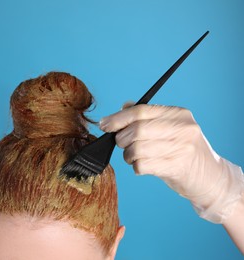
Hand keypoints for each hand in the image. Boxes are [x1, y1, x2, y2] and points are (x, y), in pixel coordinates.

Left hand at [100, 104, 243, 223]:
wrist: (210, 177)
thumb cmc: (184, 151)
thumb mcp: (171, 128)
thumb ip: (147, 116)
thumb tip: (124, 107)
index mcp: (178, 114)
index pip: (140, 111)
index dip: (118, 118)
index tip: (104, 124)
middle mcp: (182, 128)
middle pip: (137, 129)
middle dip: (121, 139)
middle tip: (122, 145)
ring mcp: (182, 147)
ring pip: (137, 148)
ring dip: (128, 155)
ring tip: (134, 157)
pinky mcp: (178, 167)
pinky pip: (143, 165)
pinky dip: (137, 167)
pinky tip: (144, 166)